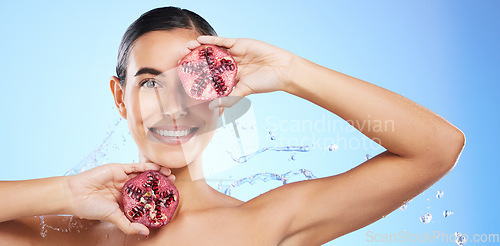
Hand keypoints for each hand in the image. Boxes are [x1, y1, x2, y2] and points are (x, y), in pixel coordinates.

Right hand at [66, 163, 173, 235]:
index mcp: (124, 200)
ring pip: (143, 174)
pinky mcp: (118, 168)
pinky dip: (147, 167)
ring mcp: (122, 178)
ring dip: (157, 174)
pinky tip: (158, 168)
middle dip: (160, 184)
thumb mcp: (113, 217)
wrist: (74, 194)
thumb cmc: (91, 207)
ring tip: (170, 175)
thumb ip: (129, 225)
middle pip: (146, 185)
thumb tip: (146, 233)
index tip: (168, 198)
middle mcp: (125, 188)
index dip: (156, 197)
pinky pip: (135, 166)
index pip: (144, 198)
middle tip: (173, 184)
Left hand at [183, 36, 297, 107]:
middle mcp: (231, 64)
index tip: (186, 74)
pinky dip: (211, 40)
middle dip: (196, 59)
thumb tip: (212, 107)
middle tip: (182, 58)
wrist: (282, 70)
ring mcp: (235, 54)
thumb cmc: (266, 83)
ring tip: (187, 48)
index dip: (199, 74)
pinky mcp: (240, 44)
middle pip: (210, 61)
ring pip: (214, 50)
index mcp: (231, 77)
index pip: (212, 75)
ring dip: (200, 48)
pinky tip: (200, 40)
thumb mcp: (244, 91)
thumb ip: (229, 98)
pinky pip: (223, 41)